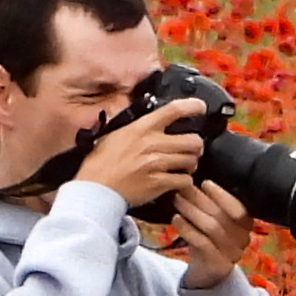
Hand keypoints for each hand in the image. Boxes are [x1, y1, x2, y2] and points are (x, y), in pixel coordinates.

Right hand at [72, 99, 204, 213]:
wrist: (95, 190)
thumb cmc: (99, 164)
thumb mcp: (114, 135)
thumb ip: (134, 127)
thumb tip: (147, 120)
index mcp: (141, 128)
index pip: (173, 110)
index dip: (192, 106)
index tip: (200, 107)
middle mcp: (152, 144)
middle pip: (193, 140)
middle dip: (196, 146)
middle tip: (192, 149)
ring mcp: (156, 164)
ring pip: (191, 160)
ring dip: (191, 164)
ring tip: (183, 167)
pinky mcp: (158, 183)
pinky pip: (184, 180)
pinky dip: (184, 182)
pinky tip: (176, 181)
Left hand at [151, 174, 251, 288]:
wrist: (208, 273)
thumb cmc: (210, 239)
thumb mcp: (217, 220)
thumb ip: (213, 203)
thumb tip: (196, 175)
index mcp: (246, 224)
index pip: (238, 206)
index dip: (222, 194)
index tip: (205, 182)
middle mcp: (243, 238)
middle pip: (221, 214)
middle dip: (200, 199)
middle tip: (182, 188)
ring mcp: (231, 253)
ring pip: (211, 227)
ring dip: (192, 211)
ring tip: (177, 200)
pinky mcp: (217, 264)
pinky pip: (201, 243)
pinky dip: (187, 229)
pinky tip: (175, 219)